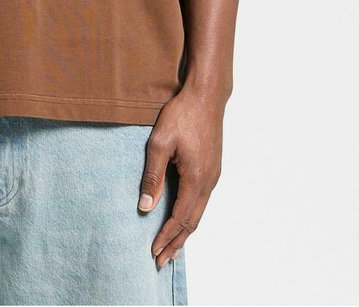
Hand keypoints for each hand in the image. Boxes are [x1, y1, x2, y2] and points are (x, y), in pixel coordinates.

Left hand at [137, 85, 224, 266]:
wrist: (206, 96)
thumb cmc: (182, 115)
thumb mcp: (159, 143)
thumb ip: (153, 177)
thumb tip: (145, 207)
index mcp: (196, 178)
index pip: (180, 217)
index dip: (166, 236)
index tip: (153, 252)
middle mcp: (209, 182)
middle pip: (193, 222)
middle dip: (176, 242)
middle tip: (161, 261)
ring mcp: (213, 175)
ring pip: (199, 212)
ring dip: (185, 231)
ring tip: (172, 247)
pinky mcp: (213, 168)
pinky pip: (202, 201)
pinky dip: (191, 216)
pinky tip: (183, 218)